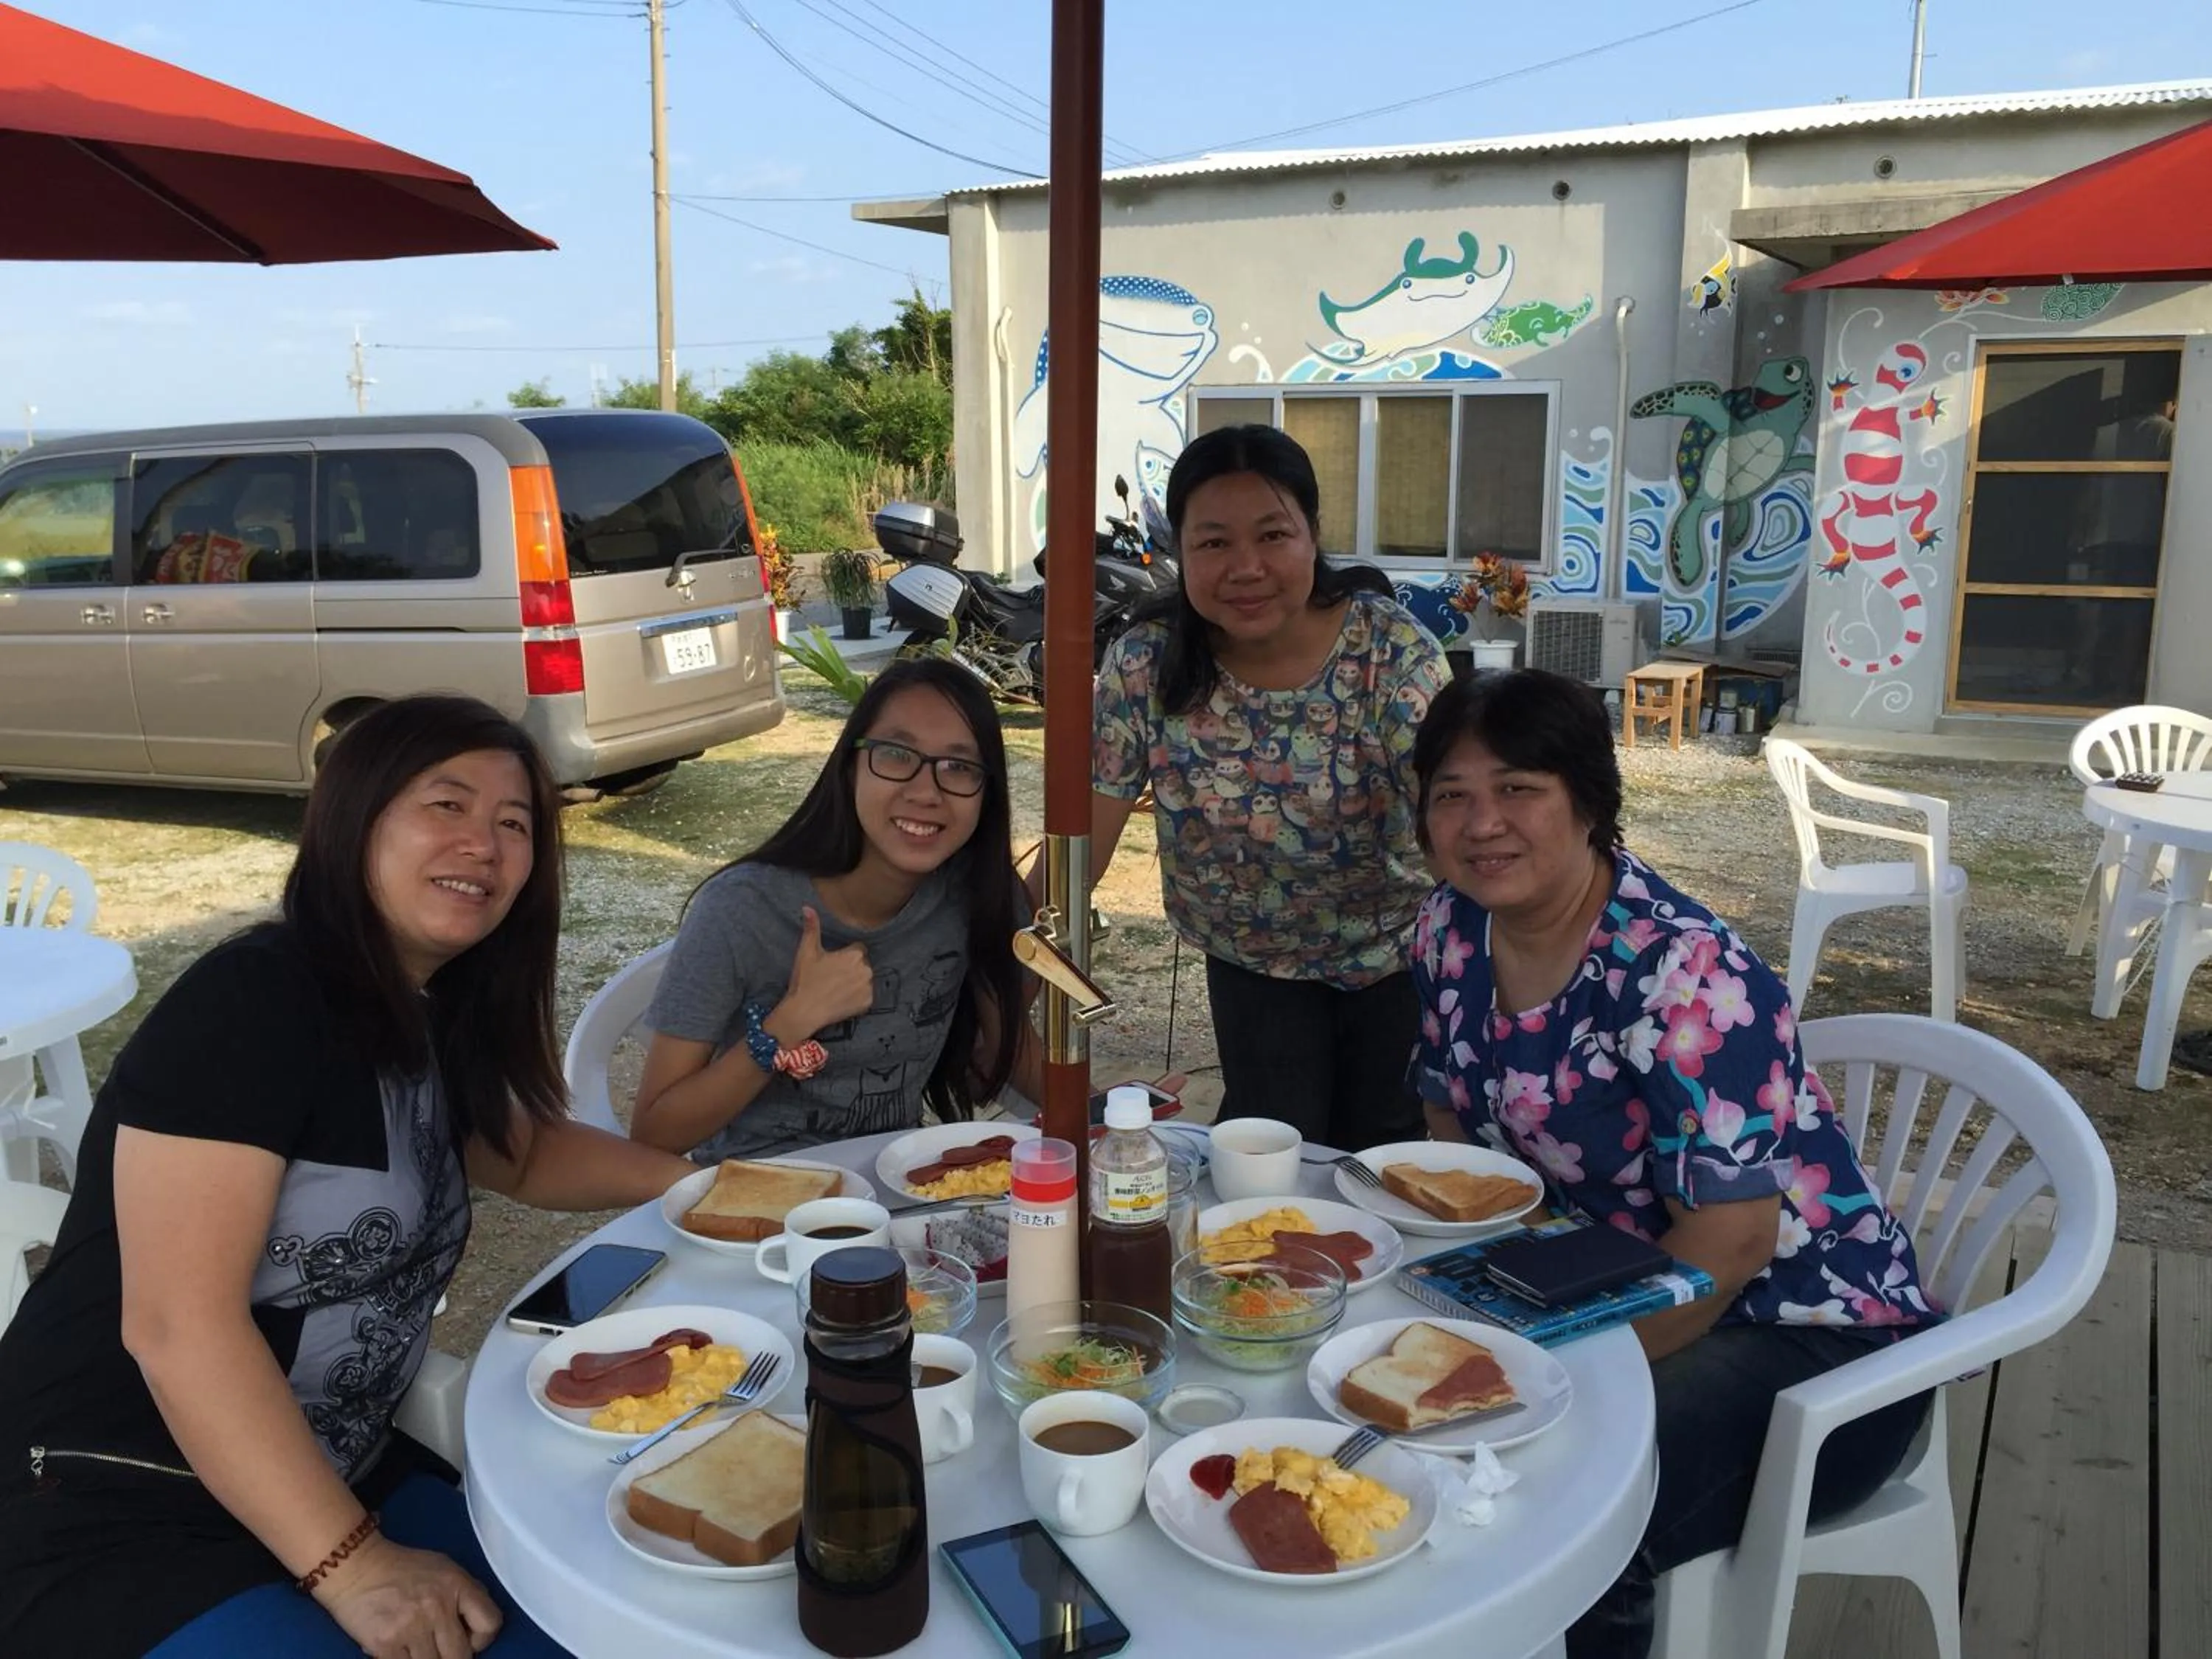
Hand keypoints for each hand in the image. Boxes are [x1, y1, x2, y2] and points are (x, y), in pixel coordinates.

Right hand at [314, 1534, 501, 1658]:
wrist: (355, 1566)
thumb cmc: (401, 1569)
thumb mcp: (444, 1569)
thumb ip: (466, 1593)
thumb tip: (480, 1625)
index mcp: (456, 1585)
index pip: (490, 1623)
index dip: (483, 1639)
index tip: (468, 1639)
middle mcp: (437, 1606)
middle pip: (461, 1656)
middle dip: (453, 1656)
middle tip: (440, 1648)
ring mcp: (411, 1627)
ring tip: (418, 1648)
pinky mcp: (385, 1645)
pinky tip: (401, 1651)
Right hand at [780, 906, 873, 1036]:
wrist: (804, 1011)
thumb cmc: (805, 980)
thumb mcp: (806, 951)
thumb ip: (812, 928)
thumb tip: (808, 907)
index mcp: (855, 954)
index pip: (857, 949)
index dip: (844, 955)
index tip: (833, 963)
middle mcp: (866, 969)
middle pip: (862, 964)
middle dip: (851, 968)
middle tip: (833, 977)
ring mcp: (868, 987)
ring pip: (865, 979)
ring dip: (855, 982)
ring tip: (837, 989)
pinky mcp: (868, 1003)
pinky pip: (866, 996)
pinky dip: (857, 997)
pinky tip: (842, 999)